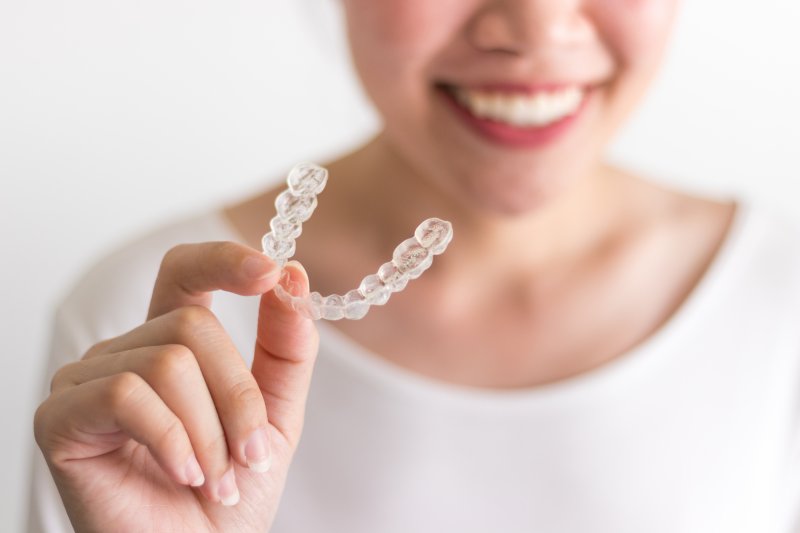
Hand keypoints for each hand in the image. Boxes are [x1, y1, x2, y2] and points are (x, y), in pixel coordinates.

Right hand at [34, 242, 318, 531]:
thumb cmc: (230, 491)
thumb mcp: (276, 415)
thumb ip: (286, 349)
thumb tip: (293, 276)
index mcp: (173, 344)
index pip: (186, 272)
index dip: (224, 260)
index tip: (271, 273)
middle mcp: (126, 351)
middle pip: (193, 325)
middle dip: (239, 396)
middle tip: (251, 456)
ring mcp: (88, 380)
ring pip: (167, 362)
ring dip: (210, 432)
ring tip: (217, 479)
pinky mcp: (61, 417)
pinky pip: (127, 395)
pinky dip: (171, 440)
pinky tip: (184, 475)